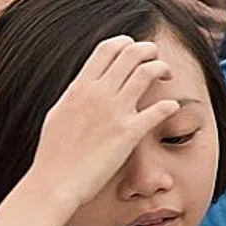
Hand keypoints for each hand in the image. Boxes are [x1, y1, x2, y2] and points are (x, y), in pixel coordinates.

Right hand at [24, 36, 176, 209]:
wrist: (54, 182)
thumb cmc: (54, 153)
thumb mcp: (59, 113)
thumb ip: (76, 95)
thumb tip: (85, 84)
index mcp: (80, 87)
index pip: (108, 48)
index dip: (126, 43)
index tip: (135, 51)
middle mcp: (98, 94)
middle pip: (131, 54)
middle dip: (149, 51)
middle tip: (156, 60)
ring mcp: (114, 112)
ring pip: (148, 72)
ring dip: (162, 69)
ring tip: (167, 77)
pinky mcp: (129, 133)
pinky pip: (159, 109)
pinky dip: (170, 105)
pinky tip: (172, 108)